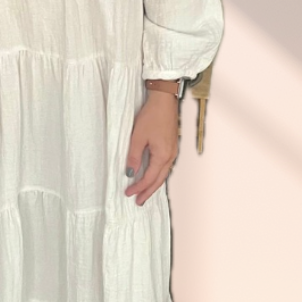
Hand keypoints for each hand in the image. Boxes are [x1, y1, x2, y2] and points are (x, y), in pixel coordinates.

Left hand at [125, 91, 178, 205]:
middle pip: (159, 180)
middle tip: (139, 201)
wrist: (164, 100)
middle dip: (148, 192)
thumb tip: (130, 173)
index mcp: (162, 156)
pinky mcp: (172, 146)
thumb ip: (134, 156)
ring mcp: (173, 151)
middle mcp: (170, 156)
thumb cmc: (152, 116)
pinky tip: (153, 175)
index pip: (149, 178)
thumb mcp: (138, 136)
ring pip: (163, 174)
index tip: (128, 193)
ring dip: (154, 184)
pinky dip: (158, 175)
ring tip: (145, 192)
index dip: (138, 187)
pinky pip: (165, 166)